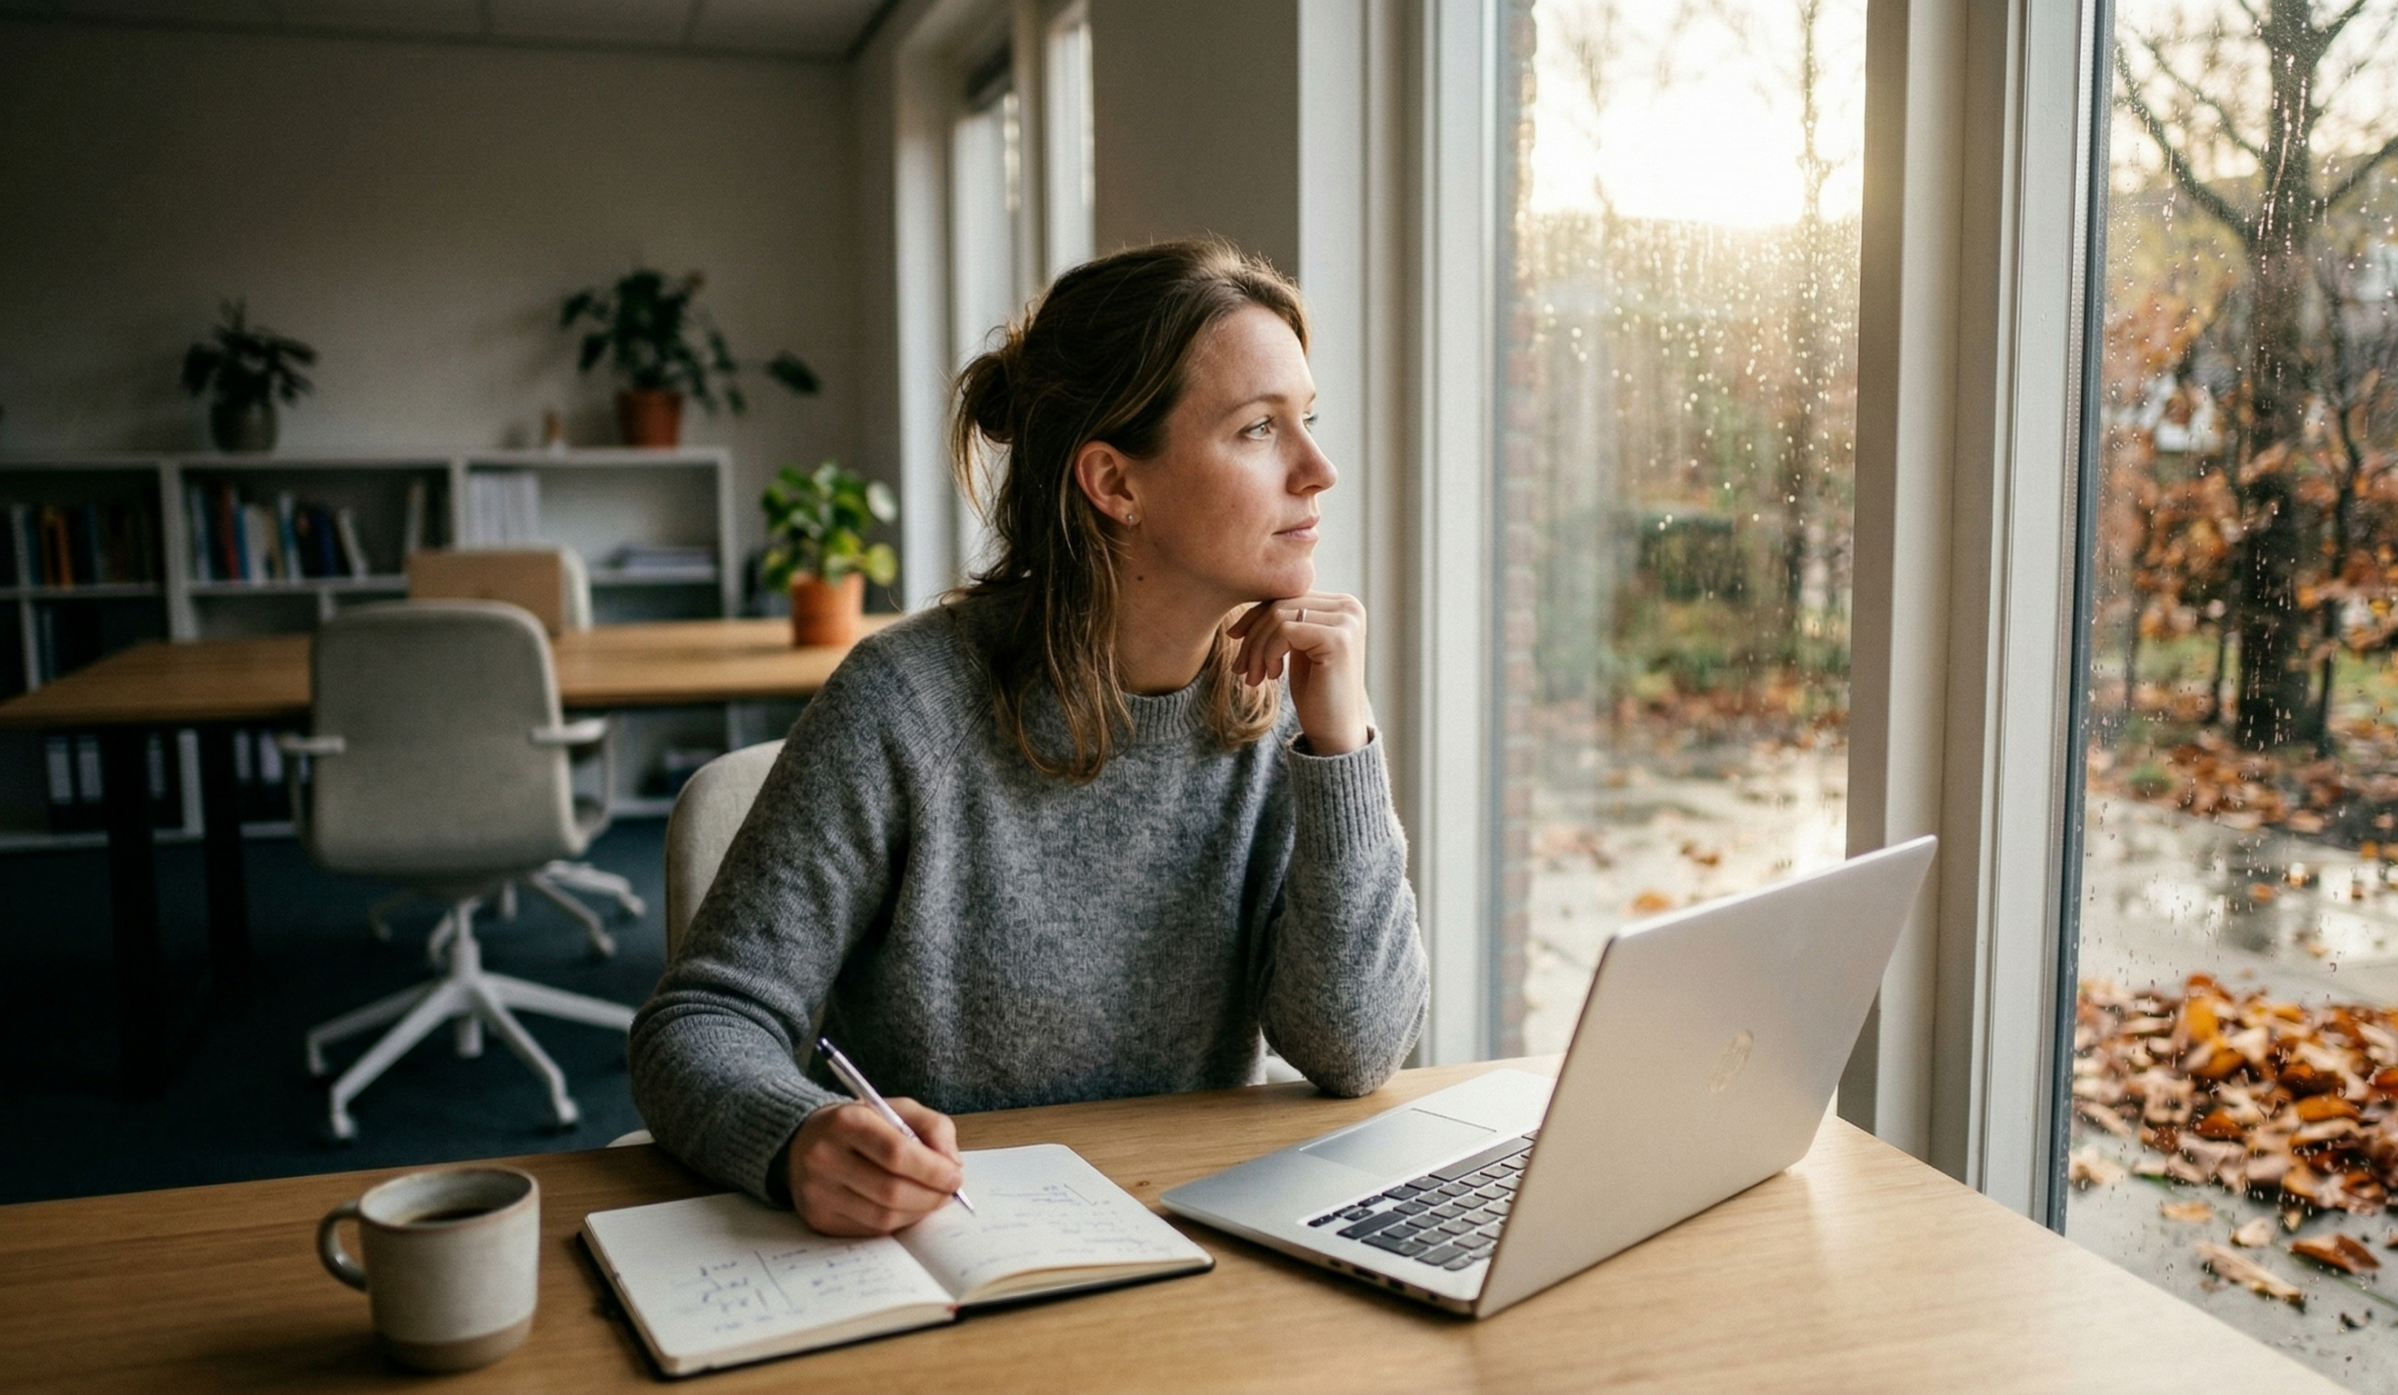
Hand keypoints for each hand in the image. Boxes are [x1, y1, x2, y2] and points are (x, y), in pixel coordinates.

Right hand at [784, 1098, 962, 1235]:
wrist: (805, 1140)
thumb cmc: (862, 1124)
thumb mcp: (897, 1109)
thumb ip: (933, 1128)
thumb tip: (952, 1166)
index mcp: (845, 1121)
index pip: (896, 1153)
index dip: (931, 1170)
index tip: (955, 1176)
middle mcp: (824, 1157)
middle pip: (890, 1191)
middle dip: (930, 1196)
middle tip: (949, 1193)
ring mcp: (817, 1192)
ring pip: (882, 1218)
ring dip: (917, 1213)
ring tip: (931, 1200)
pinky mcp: (818, 1219)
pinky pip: (869, 1231)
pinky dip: (897, 1224)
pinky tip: (906, 1209)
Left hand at [1229, 592, 1369, 755]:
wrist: (1336, 732)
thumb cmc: (1316, 691)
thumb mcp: (1297, 647)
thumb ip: (1286, 619)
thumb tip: (1245, 600)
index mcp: (1342, 604)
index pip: (1287, 595)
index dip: (1255, 615)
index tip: (1235, 639)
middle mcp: (1349, 606)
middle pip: (1280, 603)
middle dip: (1253, 635)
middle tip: (1242, 669)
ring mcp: (1347, 621)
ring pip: (1278, 615)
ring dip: (1257, 648)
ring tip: (1257, 677)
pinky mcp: (1338, 638)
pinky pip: (1284, 630)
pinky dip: (1268, 653)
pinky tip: (1273, 676)